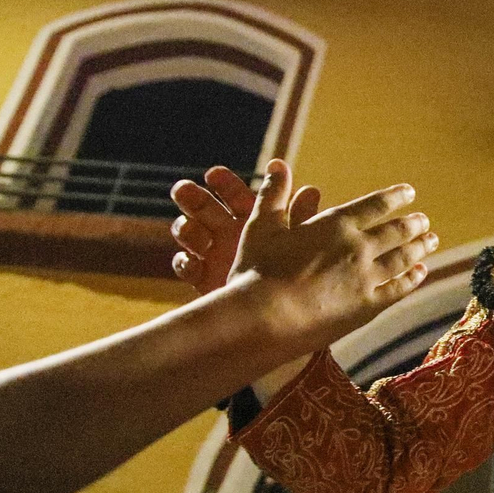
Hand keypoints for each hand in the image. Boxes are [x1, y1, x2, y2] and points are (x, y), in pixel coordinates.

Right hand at [171, 166, 319, 294]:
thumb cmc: (295, 277)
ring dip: (185, 228)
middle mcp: (230, 236)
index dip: (225, 184)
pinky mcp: (205, 280)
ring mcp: (214, 257)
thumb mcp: (298, 244)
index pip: (236, 196)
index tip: (213, 174)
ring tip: (186, 227)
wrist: (281, 318)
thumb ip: (300, 218)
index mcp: (253, 221)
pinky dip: (185, 263)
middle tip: (183, 190)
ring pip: (192, 235)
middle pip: (206, 210)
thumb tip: (311, 190)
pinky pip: (188, 268)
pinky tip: (189, 260)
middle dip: (194, 199)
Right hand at [228, 160, 438, 353]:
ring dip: (420, 248)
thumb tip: (277, 166)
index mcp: (336, 224)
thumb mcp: (262, 227)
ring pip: (403, 258)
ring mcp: (366, 278)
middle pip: (396, 231)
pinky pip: (398, 289)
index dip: (395, 197)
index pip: (375, 205)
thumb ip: (274, 196)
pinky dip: (412, 279)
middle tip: (425, 220)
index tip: (409, 193)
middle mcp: (358, 247)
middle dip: (413, 224)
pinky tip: (421, 273)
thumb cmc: (257, 272)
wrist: (263, 320)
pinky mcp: (367, 307)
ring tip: (432, 241)